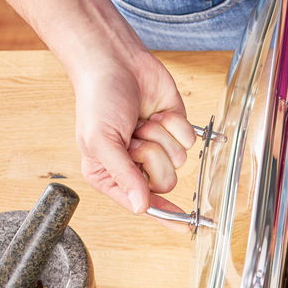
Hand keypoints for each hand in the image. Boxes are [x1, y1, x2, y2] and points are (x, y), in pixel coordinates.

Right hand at [69, 48, 195, 213]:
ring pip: (179, 162)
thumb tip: (140, 207)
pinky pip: (189, 141)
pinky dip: (174, 125)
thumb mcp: (101, 141)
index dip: (164, 215)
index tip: (185, 227)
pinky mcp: (175, 130)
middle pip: (165, 183)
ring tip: (140, 121)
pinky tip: (157, 112)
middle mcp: (135, 165)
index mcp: (110, 174)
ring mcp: (158, 147)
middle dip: (152, 156)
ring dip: (160, 136)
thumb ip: (123, 176)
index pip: (142, 204)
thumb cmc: (98, 98)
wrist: (114, 60)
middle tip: (135, 137)